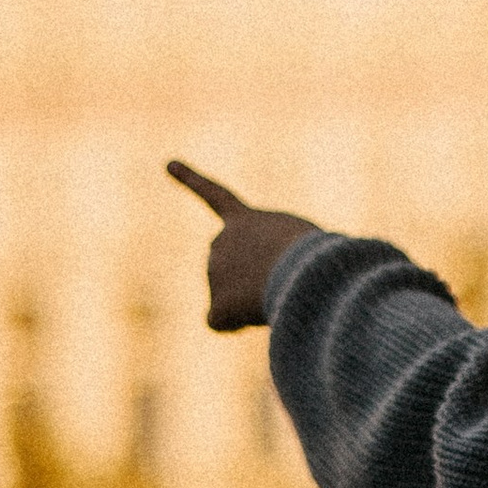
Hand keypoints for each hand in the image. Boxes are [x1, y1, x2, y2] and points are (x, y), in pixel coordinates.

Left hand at [165, 160, 319, 329]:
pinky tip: (253, 315)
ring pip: (231, 297)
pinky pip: (222, 321)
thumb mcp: (303, 242)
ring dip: (252, 299)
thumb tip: (270, 287)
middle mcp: (220, 241)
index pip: (216, 196)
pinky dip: (235, 323)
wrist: (305, 270)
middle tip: (279, 275)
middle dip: (246, 276)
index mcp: (245, 219)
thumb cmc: (318, 254)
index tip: (169, 163)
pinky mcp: (216, 305)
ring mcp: (214, 273)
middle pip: (228, 267)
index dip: (191, 180)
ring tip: (278, 289)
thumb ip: (279, 255)